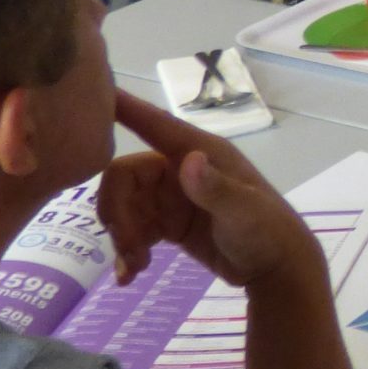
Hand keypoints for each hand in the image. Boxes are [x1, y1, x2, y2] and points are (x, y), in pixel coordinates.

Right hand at [99, 90, 319, 291]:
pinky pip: (132, 229)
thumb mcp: (244, 212)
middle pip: (123, 176)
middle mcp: (180, 168)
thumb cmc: (267, 232)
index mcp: (200, 153)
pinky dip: (126, 251)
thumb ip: (216, 189)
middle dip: (116, 211)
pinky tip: (129, 275)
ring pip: (123, 205)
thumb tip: (189, 160)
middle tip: (127, 246)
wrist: (276, 269)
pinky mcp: (167, 223)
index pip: (154, 125)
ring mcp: (171, 197)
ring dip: (121, 236)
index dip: (124, 109)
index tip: (91, 93)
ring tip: (134, 267)